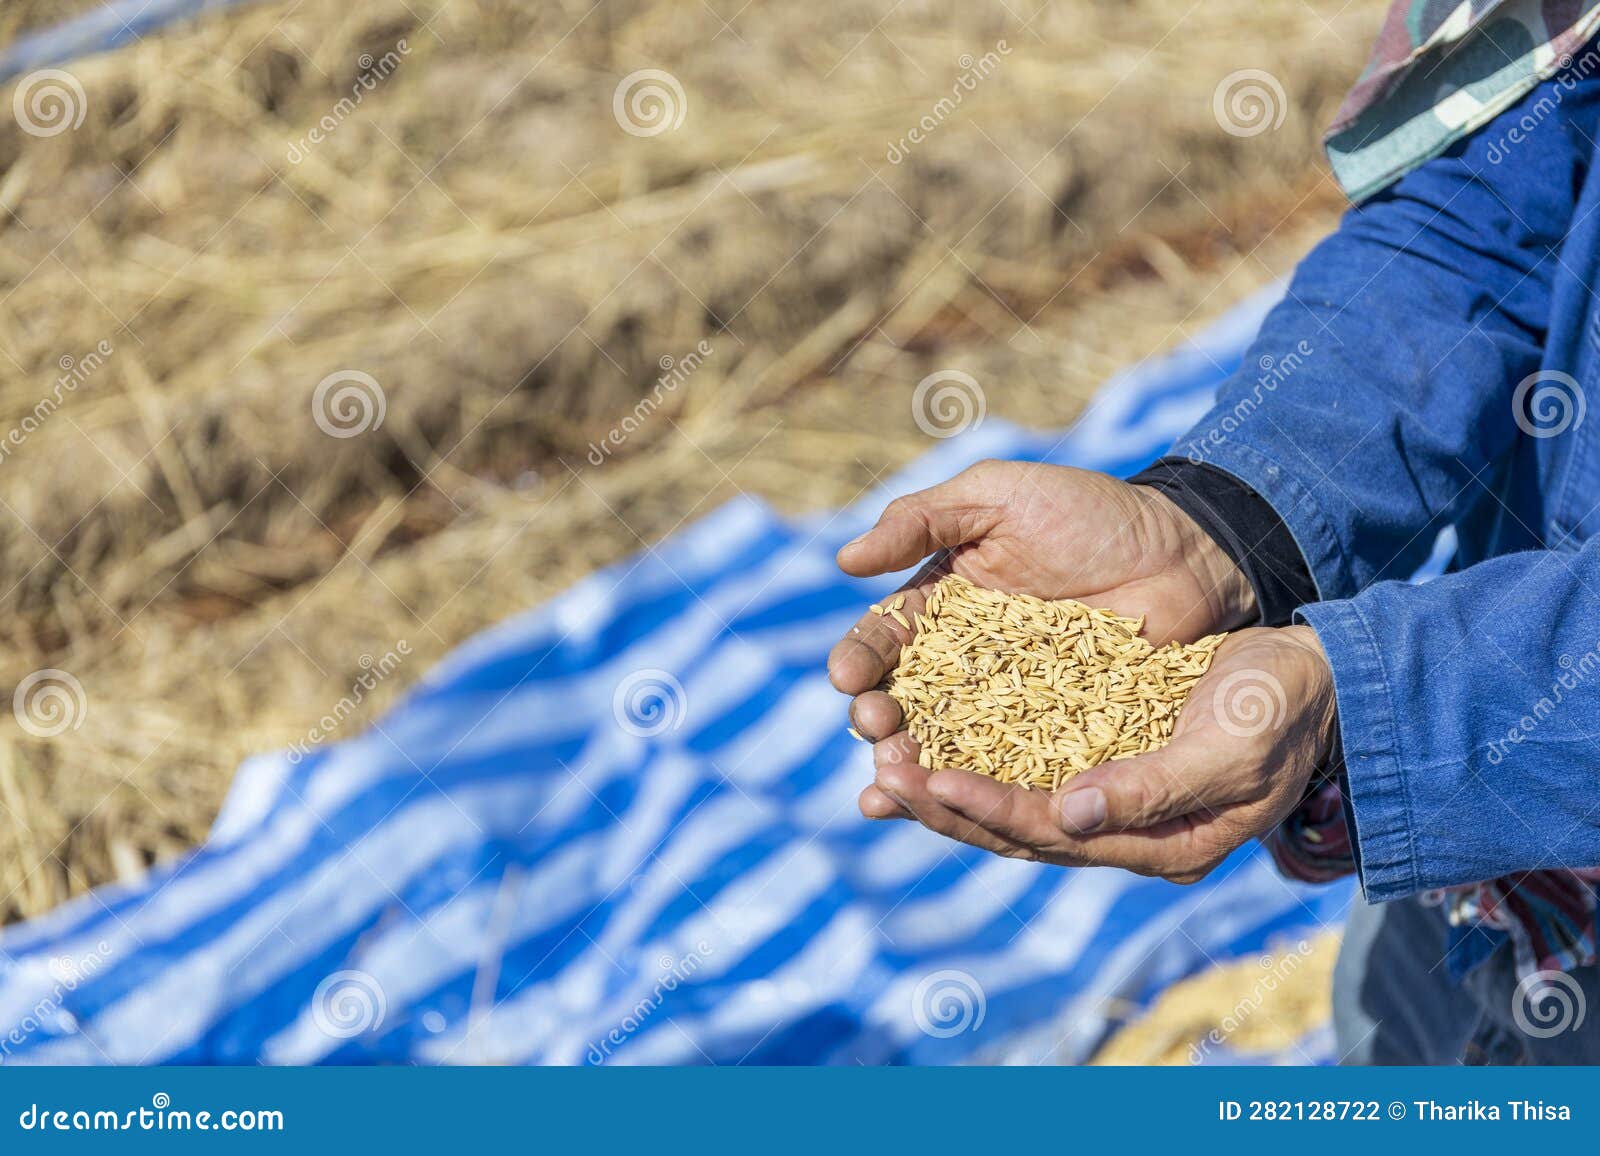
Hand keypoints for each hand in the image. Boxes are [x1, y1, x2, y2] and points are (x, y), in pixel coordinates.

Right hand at [826, 459, 1254, 820]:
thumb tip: (845, 559)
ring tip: (894, 781)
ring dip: (915, 767)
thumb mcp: (998, 497)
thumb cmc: (1090, 513)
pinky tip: (955, 811)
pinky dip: (979, 794)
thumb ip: (923, 519)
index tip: (848, 675)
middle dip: (879, 719)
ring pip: (948, 745)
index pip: (885, 638)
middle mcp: (964, 664)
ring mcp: (1009, 708)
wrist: (1187, 550)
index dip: (861, 658)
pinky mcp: (1056, 742)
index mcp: (940, 606)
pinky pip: (1012, 770)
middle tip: (875, 726)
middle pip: (905, 701)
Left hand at [865, 625, 1337, 883]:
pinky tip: (930, 737)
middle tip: (879, 780)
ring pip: (1013, 804)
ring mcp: (1112, 801)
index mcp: (1160, 845)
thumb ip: (1155, 785)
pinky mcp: (1100, 759)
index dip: (987, 809)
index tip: (926, 779)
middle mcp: (1125, 833)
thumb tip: (1070, 816)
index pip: (1053, 836)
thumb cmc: (1281, 707)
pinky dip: (977, 755)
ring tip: (883, 767)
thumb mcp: (1230, 746)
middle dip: (945, 809)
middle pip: (1017, 832)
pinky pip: (1026, 766)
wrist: (1313, 677)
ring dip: (948, 790)